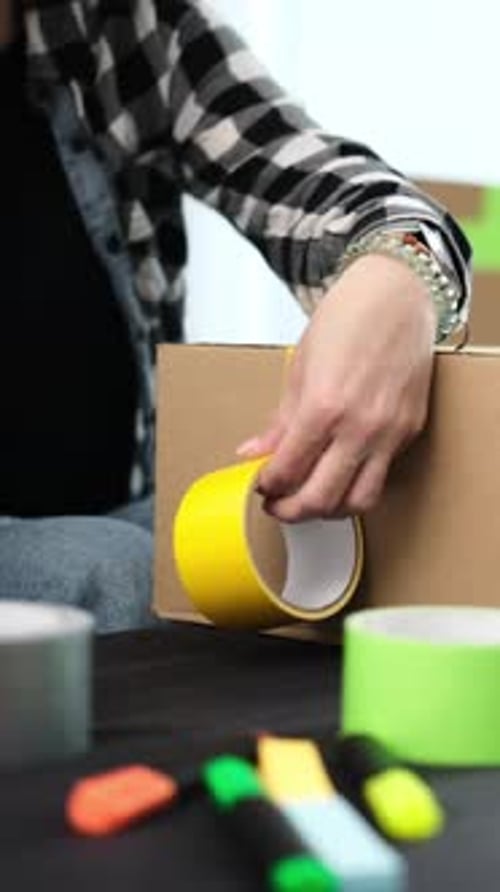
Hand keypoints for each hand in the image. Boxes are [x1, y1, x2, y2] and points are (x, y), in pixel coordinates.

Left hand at [237, 254, 436, 520]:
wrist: (396, 294)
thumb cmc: (349, 318)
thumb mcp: (300, 368)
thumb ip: (280, 420)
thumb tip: (255, 451)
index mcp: (322, 407)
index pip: (287, 471)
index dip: (267, 486)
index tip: (261, 485)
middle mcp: (359, 426)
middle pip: (320, 498)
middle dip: (291, 511)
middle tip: (278, 505)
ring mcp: (388, 432)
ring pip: (358, 501)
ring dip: (329, 509)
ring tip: (311, 499)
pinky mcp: (409, 431)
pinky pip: (382, 476)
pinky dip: (357, 485)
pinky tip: (340, 474)